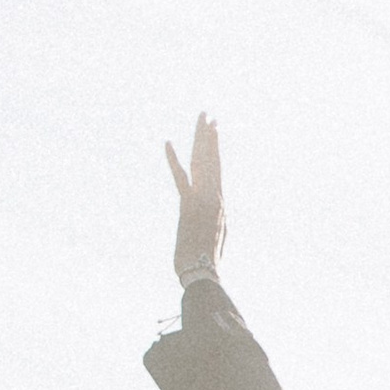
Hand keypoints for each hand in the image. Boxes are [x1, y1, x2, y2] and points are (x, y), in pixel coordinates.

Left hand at [166, 114, 223, 280]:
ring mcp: (202, 199)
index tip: (213, 131)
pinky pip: (181, 178)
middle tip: (207, 116)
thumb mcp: (215, 237)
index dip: (215, 148)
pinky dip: (174, 161)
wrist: (203, 273)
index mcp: (220, 203)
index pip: (217, 169)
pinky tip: (168, 144)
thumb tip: (212, 215)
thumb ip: (213, 220)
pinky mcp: (188, 206)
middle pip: (211, 160)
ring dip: (199, 139)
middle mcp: (214, 197)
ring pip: (201, 162)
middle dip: (209, 136)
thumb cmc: (207, 261)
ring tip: (200, 120)